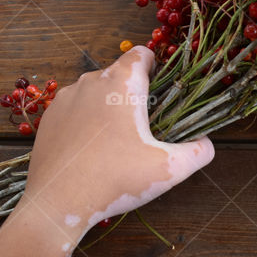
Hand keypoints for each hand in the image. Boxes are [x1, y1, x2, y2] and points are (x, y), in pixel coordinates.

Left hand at [17, 46, 214, 244]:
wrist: (57, 202)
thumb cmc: (115, 180)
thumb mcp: (168, 170)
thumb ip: (198, 153)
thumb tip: (207, 144)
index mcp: (122, 84)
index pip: (141, 54)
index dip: (155, 67)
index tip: (161, 90)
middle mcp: (91, 82)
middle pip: (118, 73)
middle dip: (134, 92)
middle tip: (143, 126)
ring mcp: (66, 98)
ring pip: (95, 90)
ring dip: (108, 105)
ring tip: (116, 140)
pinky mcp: (49, 117)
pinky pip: (74, 108)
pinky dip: (85, 120)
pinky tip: (91, 149)